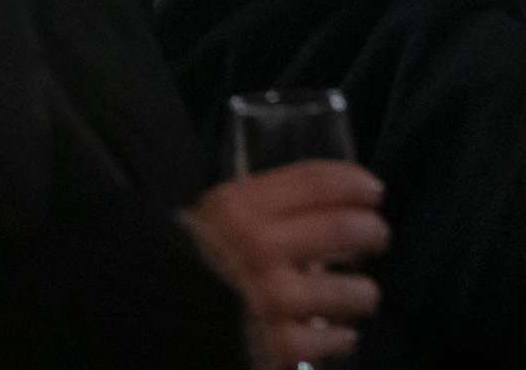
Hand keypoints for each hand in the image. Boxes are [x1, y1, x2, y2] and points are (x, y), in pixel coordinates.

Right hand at [184, 161, 388, 366]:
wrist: (148, 318)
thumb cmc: (188, 263)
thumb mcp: (218, 219)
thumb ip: (266, 207)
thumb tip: (329, 205)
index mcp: (241, 207)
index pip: (316, 181)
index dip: (354, 183)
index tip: (374, 192)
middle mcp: (259, 247)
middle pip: (343, 230)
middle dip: (371, 233)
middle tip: (377, 237)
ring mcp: (271, 298)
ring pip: (349, 291)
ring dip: (364, 292)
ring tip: (365, 294)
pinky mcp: (277, 345)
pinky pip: (329, 340)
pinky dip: (341, 337)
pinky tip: (343, 334)